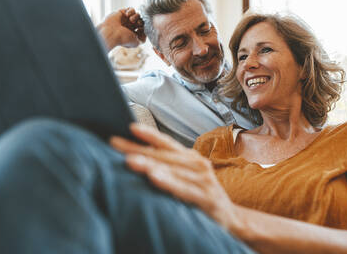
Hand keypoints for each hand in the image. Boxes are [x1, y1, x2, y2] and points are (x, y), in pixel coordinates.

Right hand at [97, 8, 146, 50]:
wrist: (111, 33)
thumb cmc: (122, 39)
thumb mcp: (136, 42)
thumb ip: (143, 39)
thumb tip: (146, 33)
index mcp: (132, 33)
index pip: (142, 28)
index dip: (144, 27)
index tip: (140, 29)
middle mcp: (129, 26)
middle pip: (141, 21)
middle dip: (141, 22)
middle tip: (138, 24)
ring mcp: (125, 19)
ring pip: (137, 14)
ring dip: (136, 16)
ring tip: (131, 20)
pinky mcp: (122, 12)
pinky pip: (131, 9)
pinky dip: (131, 11)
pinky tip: (127, 15)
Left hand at [110, 124, 240, 230]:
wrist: (230, 218)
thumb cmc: (202, 196)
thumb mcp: (186, 178)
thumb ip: (169, 168)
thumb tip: (136, 158)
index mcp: (192, 158)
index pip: (167, 144)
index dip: (149, 135)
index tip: (129, 127)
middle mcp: (199, 165)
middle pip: (164, 155)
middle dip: (138, 149)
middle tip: (116, 144)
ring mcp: (204, 180)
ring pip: (172, 170)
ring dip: (150, 164)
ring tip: (130, 160)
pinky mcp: (207, 198)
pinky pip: (184, 189)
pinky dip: (169, 182)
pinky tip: (154, 178)